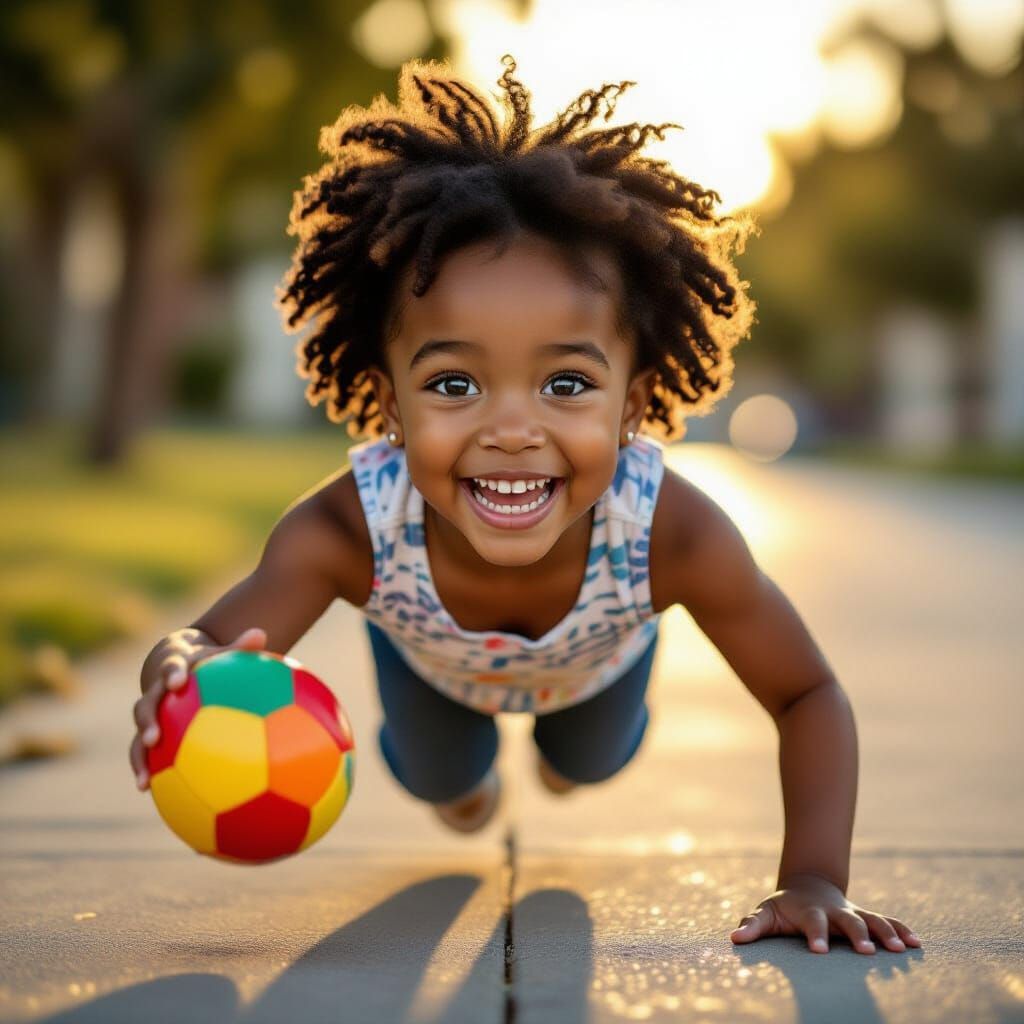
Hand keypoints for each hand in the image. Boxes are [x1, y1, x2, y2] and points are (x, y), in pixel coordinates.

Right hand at [129, 626, 267, 792]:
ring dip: (139, 759)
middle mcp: (154, 696)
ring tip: (143, 780)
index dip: (171, 674)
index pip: (169, 669)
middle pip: (144, 708)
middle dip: (146, 722)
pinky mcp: (149, 738)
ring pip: (136, 740)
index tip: (177, 680)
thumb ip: (238, 647)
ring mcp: (148, 719)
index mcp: (171, 672)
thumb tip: (261, 633)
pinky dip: (148, 774)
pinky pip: (146, 758)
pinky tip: (152, 793)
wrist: (172, 665)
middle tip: (153, 737)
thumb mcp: (219, 652)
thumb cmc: (203, 661)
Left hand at [730, 872, 921, 953]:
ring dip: (886, 933)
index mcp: (810, 912)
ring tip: (900, 950)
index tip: (819, 951)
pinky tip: (917, 944)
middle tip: (867, 952)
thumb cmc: (785, 908)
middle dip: (858, 935)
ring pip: (872, 919)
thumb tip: (735, 939)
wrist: (808, 886)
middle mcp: (835, 912)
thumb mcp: (766, 913)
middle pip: (848, 921)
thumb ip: (753, 926)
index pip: (813, 923)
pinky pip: (887, 922)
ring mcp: (853, 913)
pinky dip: (901, 930)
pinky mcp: (867, 918)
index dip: (816, 935)